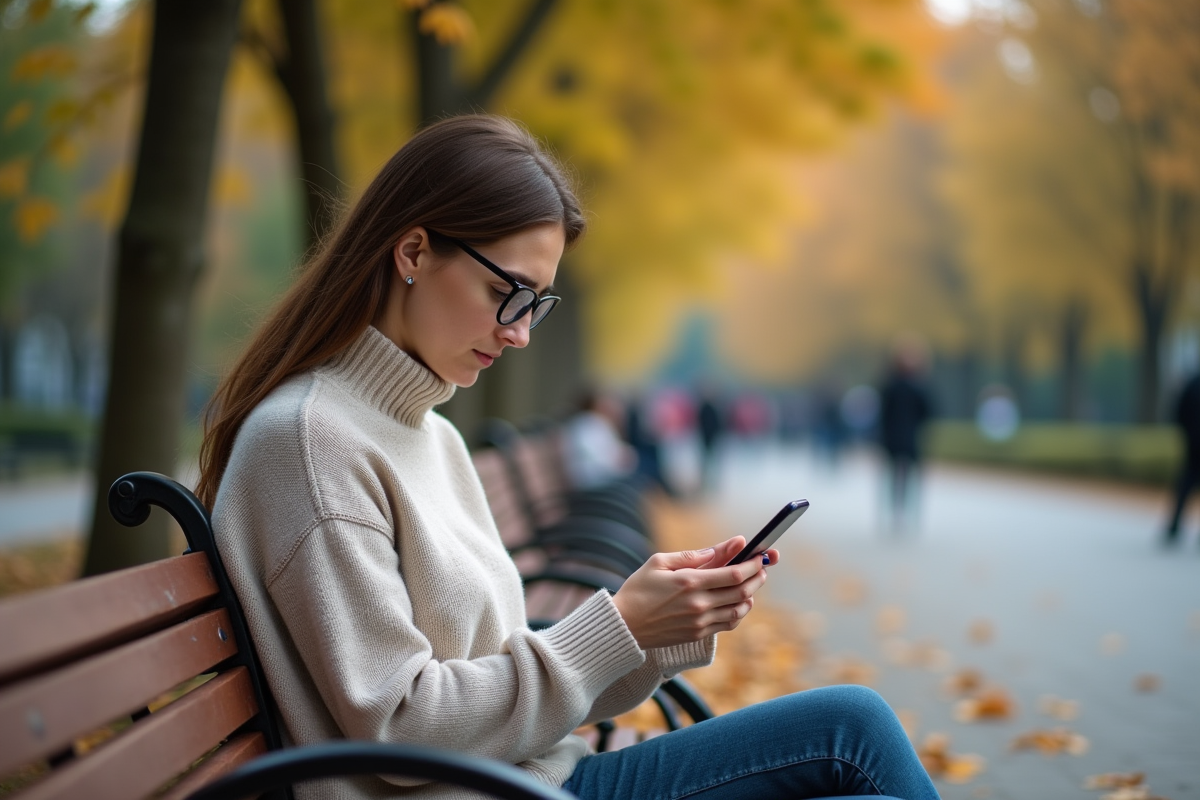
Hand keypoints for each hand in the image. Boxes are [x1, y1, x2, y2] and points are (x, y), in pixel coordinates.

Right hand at [611, 536, 777, 649]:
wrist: (623, 625)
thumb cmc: (638, 589)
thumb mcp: (659, 562)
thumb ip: (692, 556)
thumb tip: (721, 548)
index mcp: (690, 582)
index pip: (734, 573)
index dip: (752, 564)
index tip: (759, 556)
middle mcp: (699, 604)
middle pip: (741, 592)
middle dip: (756, 577)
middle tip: (761, 568)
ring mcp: (699, 622)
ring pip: (738, 610)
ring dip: (750, 596)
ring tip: (752, 585)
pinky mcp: (697, 634)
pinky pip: (727, 624)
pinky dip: (738, 613)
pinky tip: (738, 604)